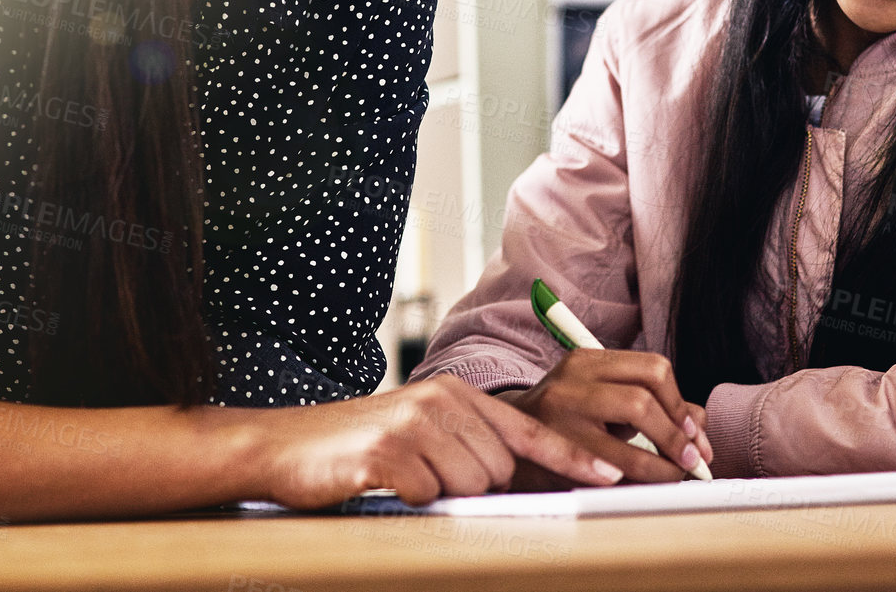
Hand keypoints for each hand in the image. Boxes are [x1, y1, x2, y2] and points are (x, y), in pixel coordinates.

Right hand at [248, 375, 623, 508]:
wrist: (287, 443)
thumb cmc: (359, 445)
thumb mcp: (421, 429)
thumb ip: (467, 443)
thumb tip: (512, 478)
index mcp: (457, 395)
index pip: (528, 429)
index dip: (569, 457)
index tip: (608, 477)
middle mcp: (441, 401)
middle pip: (499, 468)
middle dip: (473, 488)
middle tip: (428, 477)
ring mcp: (414, 423)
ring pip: (469, 485)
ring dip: (440, 495)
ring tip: (403, 477)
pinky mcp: (387, 452)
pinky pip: (427, 496)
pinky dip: (409, 500)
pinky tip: (384, 483)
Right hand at [500, 349, 711, 488]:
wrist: (504, 440)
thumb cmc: (564, 423)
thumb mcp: (602, 402)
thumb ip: (650, 406)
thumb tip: (699, 424)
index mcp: (587, 360)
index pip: (653, 369)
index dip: (681, 405)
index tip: (694, 435)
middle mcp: (572, 379)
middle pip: (645, 394)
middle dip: (676, 432)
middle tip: (690, 459)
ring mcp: (560, 411)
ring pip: (634, 423)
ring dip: (664, 459)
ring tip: (673, 474)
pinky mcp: (554, 446)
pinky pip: (611, 463)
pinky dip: (639, 475)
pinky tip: (644, 484)